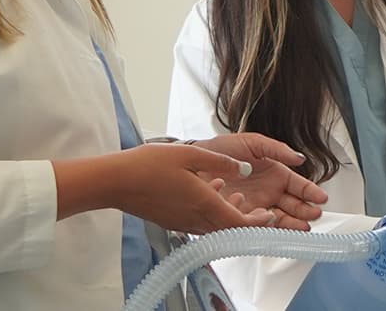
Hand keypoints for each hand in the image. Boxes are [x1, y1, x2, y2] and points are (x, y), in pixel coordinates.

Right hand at [102, 143, 280, 234]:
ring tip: (238, 199)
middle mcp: (195, 219)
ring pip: (215, 227)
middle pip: (230, 229)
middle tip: (263, 212)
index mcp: (204, 204)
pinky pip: (199, 222)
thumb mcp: (190, 156)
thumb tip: (245, 169)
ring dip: (230, 216)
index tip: (270, 216)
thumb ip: (221, 163)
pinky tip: (210, 190)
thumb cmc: (149, 165)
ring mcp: (182, 222)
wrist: (115, 182)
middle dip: (249, 222)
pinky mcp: (172, 221)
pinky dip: (212, 212)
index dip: (258, 223)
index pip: (239, 224)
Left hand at [190, 133, 327, 229]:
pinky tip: (277, 228)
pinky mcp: (240, 215)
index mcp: (275, 174)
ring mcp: (256, 205)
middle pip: (292, 205)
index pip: (298, 186)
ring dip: (292, 223)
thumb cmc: (221, 149)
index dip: (310, 192)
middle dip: (305, 211)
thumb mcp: (252, 142)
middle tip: (314, 215)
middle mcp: (268, 192)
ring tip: (302, 227)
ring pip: (279, 218)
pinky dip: (268, 228)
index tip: (321, 198)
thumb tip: (299, 158)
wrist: (194, 161)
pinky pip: (257, 225)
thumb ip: (276, 149)